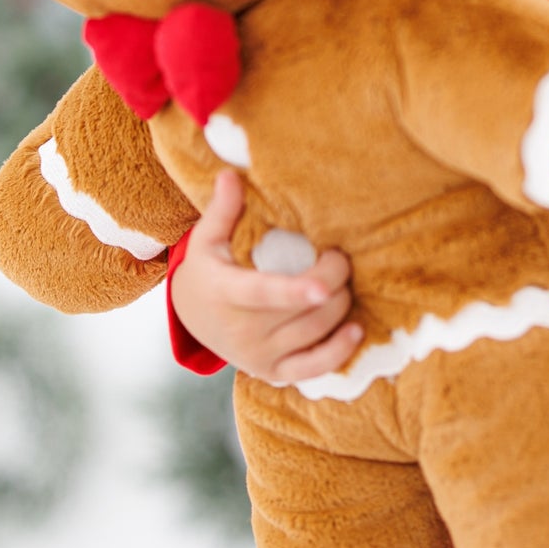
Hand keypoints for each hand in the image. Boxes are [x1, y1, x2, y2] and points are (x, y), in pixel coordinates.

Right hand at [171, 169, 361, 385]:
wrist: (192, 319)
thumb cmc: (207, 270)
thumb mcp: (206, 240)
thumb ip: (223, 210)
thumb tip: (230, 174)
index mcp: (225, 294)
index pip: (263, 294)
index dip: (295, 292)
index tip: (324, 286)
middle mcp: (242, 331)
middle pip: (302, 311)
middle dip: (332, 281)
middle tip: (341, 257)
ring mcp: (258, 356)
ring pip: (314, 333)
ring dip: (340, 306)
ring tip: (344, 282)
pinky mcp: (273, 373)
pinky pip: (313, 369)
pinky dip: (338, 351)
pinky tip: (356, 329)